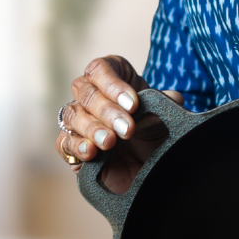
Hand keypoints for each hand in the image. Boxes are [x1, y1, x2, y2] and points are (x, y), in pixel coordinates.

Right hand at [56, 55, 183, 193]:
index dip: (114, 84)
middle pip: (86, 92)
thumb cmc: (154, 134)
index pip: (101, 69)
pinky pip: (64, 142)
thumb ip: (166, 106)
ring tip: (110, 142)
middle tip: (127, 129)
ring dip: (92, 128)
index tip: (133, 104)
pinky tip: (91, 151)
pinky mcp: (72, 147)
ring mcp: (80, 121)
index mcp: (113, 77)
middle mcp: (93, 95)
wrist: (150, 169)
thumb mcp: (164, 118)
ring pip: (72, 115)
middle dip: (108, 111)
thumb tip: (174, 98)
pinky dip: (77, 146)